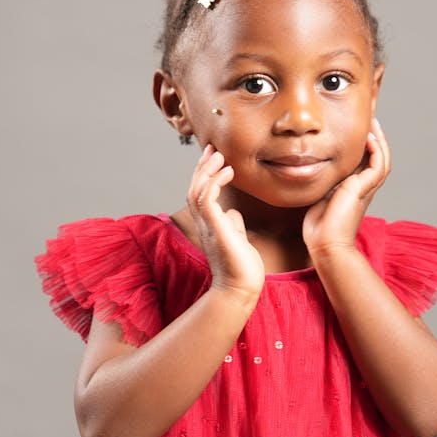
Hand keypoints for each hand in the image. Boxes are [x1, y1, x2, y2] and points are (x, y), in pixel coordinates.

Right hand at [187, 144, 264, 298]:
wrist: (241, 289)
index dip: (205, 172)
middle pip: (194, 187)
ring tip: (219, 154)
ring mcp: (208, 226)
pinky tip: (228, 171)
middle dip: (202, 166)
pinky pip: (207, 199)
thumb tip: (232, 211)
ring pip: (197, 190)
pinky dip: (214, 182)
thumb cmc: (241, 267)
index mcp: (209, 224)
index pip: (200, 192)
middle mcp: (204, 223)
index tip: (214, 155)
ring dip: (207, 170)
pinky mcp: (215, 228)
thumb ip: (232, 223)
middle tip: (213, 147)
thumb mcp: (237, 238)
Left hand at [303, 118, 390, 257]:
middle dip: (374, 135)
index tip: (356, 126)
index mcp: (353, 187)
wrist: (325, 244)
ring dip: (379, 139)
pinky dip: (377, 149)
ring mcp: (365, 188)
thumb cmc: (318, 226)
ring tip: (373, 121)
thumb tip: (305, 164)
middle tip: (370, 117)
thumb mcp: (318, 194)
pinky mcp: (364, 189)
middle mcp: (363, 186)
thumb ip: (319, 180)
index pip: (363, 159)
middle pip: (377, 155)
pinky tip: (369, 137)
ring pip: (382, 158)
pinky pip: (379, 165)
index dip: (363, 142)